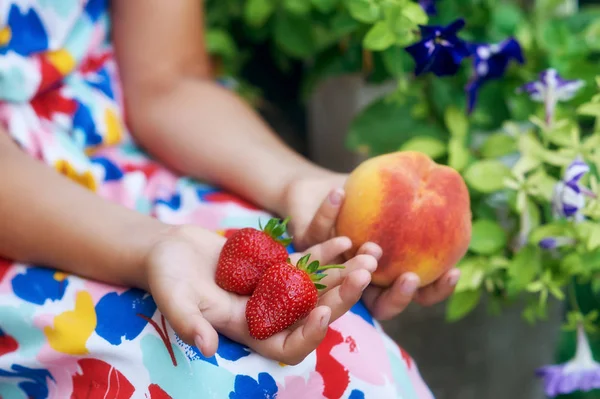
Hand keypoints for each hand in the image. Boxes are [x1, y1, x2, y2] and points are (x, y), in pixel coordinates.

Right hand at [143, 225, 376, 364]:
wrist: (169, 250)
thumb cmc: (166, 277)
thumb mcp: (172, 298)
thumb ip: (188, 322)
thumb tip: (207, 348)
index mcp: (247, 330)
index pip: (287, 346)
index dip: (307, 336)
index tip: (322, 314)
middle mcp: (267, 313)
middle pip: (312, 314)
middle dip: (340, 299)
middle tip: (362, 278)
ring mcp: (274, 289)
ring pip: (316, 288)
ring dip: (341, 275)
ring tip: (367, 258)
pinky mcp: (275, 266)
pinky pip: (307, 263)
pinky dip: (325, 253)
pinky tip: (344, 242)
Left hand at [281, 172, 460, 319]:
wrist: (322, 191)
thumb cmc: (367, 200)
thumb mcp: (395, 198)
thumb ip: (419, 203)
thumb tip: (459, 198)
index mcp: (385, 276)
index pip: (414, 293)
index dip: (435, 291)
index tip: (452, 272)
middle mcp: (358, 283)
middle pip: (380, 305)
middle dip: (397, 297)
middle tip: (409, 277)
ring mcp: (329, 274)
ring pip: (342, 283)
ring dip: (358, 267)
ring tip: (371, 247)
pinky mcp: (301, 254)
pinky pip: (315, 235)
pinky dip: (327, 213)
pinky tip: (338, 193)